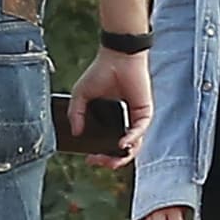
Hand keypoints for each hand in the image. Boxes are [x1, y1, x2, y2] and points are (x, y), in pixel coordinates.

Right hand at [69, 48, 152, 168]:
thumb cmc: (101, 72)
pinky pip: (140, 130)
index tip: (89, 159)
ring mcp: (136, 118)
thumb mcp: (81, 95)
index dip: (100, 156)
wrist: (116, 57)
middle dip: (110, 161)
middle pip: (122, 151)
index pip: (108, 145)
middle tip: (98, 161)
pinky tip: (121, 144)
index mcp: (112, 119)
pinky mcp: (144, 112)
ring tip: (110, 160)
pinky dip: (131, 139)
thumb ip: (76, 114)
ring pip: (133, 146)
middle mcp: (125, 122)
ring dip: (122, 156)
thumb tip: (75, 133)